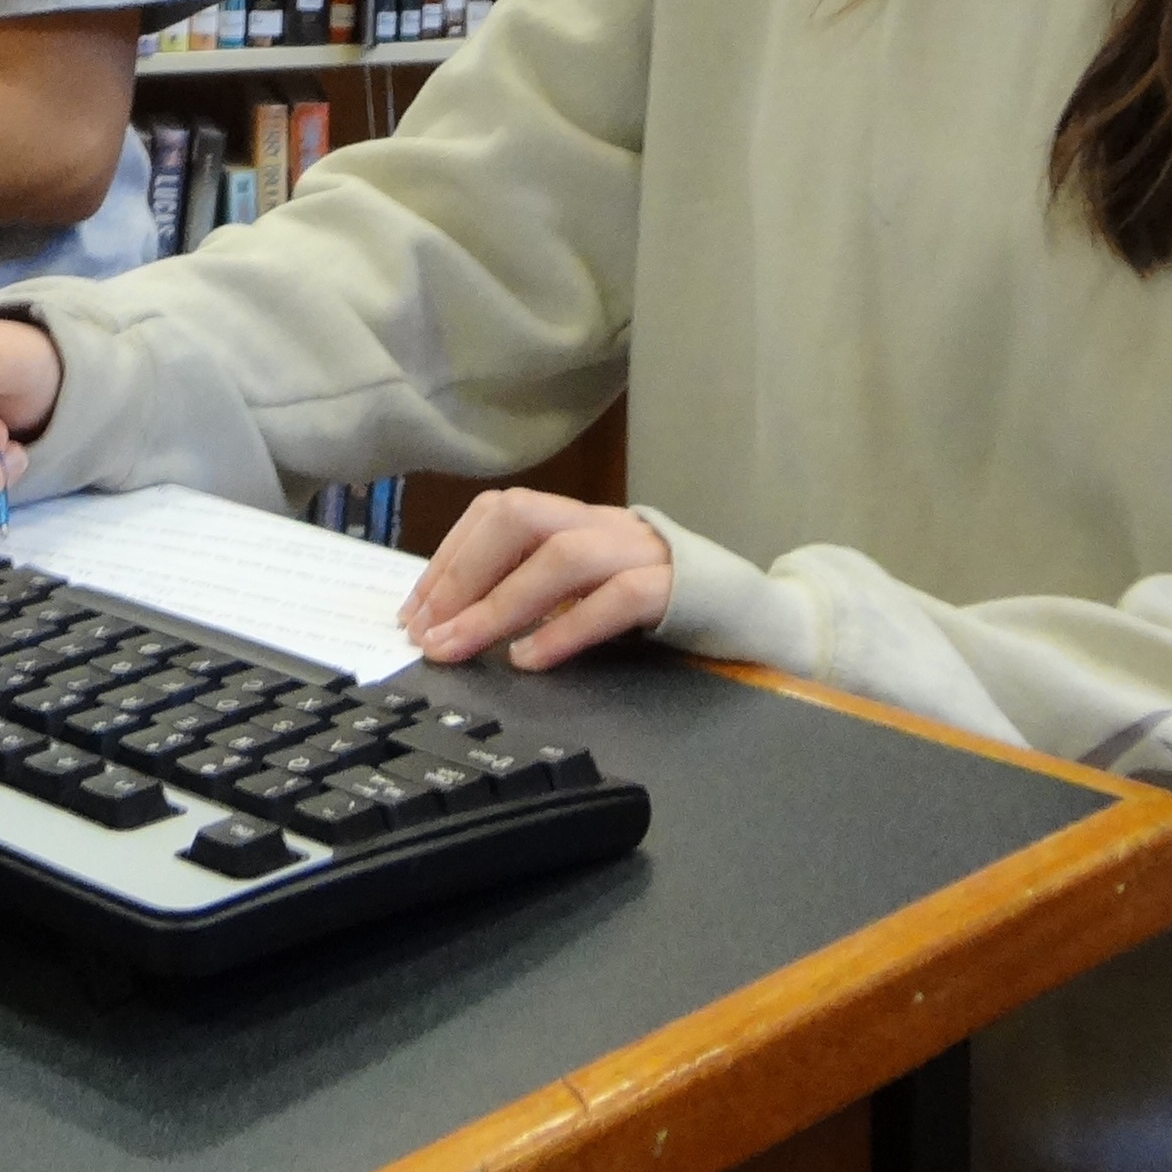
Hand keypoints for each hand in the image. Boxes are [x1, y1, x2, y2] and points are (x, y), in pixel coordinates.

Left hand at [396, 488, 671, 673]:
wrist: (758, 615)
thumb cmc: (662, 607)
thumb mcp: (590, 592)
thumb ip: (536, 592)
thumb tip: (454, 619)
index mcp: (578, 520)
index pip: (498, 513)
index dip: (449, 557)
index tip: (412, 611)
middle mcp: (604, 524)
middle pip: (520, 517)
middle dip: (463, 572)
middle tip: (428, 629)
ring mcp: (642, 551)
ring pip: (562, 555)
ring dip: (501, 603)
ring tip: (462, 646)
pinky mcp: (677, 589)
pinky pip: (617, 598)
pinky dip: (566, 627)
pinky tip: (531, 658)